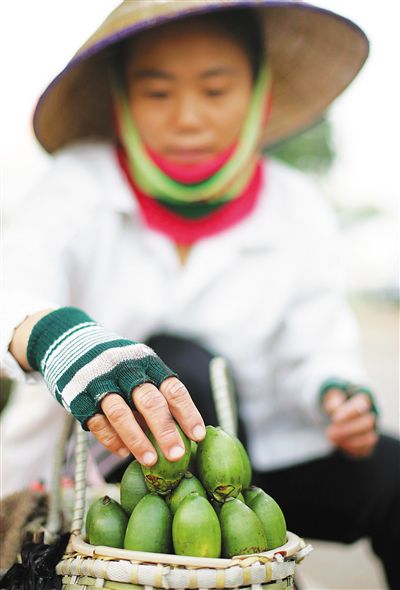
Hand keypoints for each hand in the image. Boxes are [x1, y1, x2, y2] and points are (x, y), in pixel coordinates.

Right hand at [25, 306, 205, 467]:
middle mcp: (125, 369)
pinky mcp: (79, 397)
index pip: (172, 389)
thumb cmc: (117, 362)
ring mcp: (100, 383)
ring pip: (121, 415)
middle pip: (150, 402)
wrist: (70, 341)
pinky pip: (97, 424)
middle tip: (177, 456)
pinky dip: (112, 440)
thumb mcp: (139, 364)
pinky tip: (124, 453)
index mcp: (146, 362)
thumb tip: (183, 429)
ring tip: (151, 462)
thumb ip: (156, 389)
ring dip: (138, 441)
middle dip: (165, 431)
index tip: (198, 436)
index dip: (187, 413)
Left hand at [323, 388, 377, 456]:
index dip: (349, 412)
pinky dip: (352, 449)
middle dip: (348, 429)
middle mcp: (371, 416)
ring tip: (333, 440)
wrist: (337, 417)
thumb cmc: (336, 404)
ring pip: (369, 438)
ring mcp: (371, 431)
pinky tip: (339, 444)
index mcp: (363, 400)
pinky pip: (365, 450)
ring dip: (351, 441)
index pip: (362, 404)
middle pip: (368, 423)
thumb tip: (334, 409)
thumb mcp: (332, 398)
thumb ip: (333, 400)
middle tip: (330, 433)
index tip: (334, 418)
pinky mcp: (368, 445)